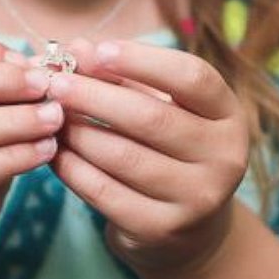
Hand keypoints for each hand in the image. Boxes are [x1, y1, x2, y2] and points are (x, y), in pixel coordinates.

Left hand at [47, 39, 248, 274]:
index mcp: (229, 116)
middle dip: (95, 96)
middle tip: (56, 83)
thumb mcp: (162, 109)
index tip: (98, 51)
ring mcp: (197, 198)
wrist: (189, 229)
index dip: (142, 60)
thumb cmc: (170, 151)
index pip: (193, 77)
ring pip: (123, 157)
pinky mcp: (163, 229)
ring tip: (50, 116)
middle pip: (152, 118)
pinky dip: (73, 169)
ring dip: (77, 133)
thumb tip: (76, 49)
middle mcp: (224, 158)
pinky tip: (55, 152)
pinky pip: (106, 193)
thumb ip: (125, 78)